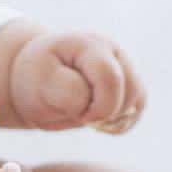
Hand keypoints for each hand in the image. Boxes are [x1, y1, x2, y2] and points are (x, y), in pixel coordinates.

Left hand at [7, 31, 146, 133]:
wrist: (34, 78)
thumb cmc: (36, 78)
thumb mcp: (39, 82)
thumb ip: (68, 92)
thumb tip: (96, 106)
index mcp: (90, 45)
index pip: (111, 78)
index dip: (98, 107)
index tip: (76, 114)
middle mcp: (114, 53)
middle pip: (130, 92)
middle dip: (106, 114)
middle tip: (77, 114)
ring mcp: (124, 68)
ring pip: (138, 102)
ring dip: (113, 120)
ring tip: (85, 116)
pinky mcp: (128, 87)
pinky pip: (136, 112)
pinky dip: (118, 125)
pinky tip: (96, 121)